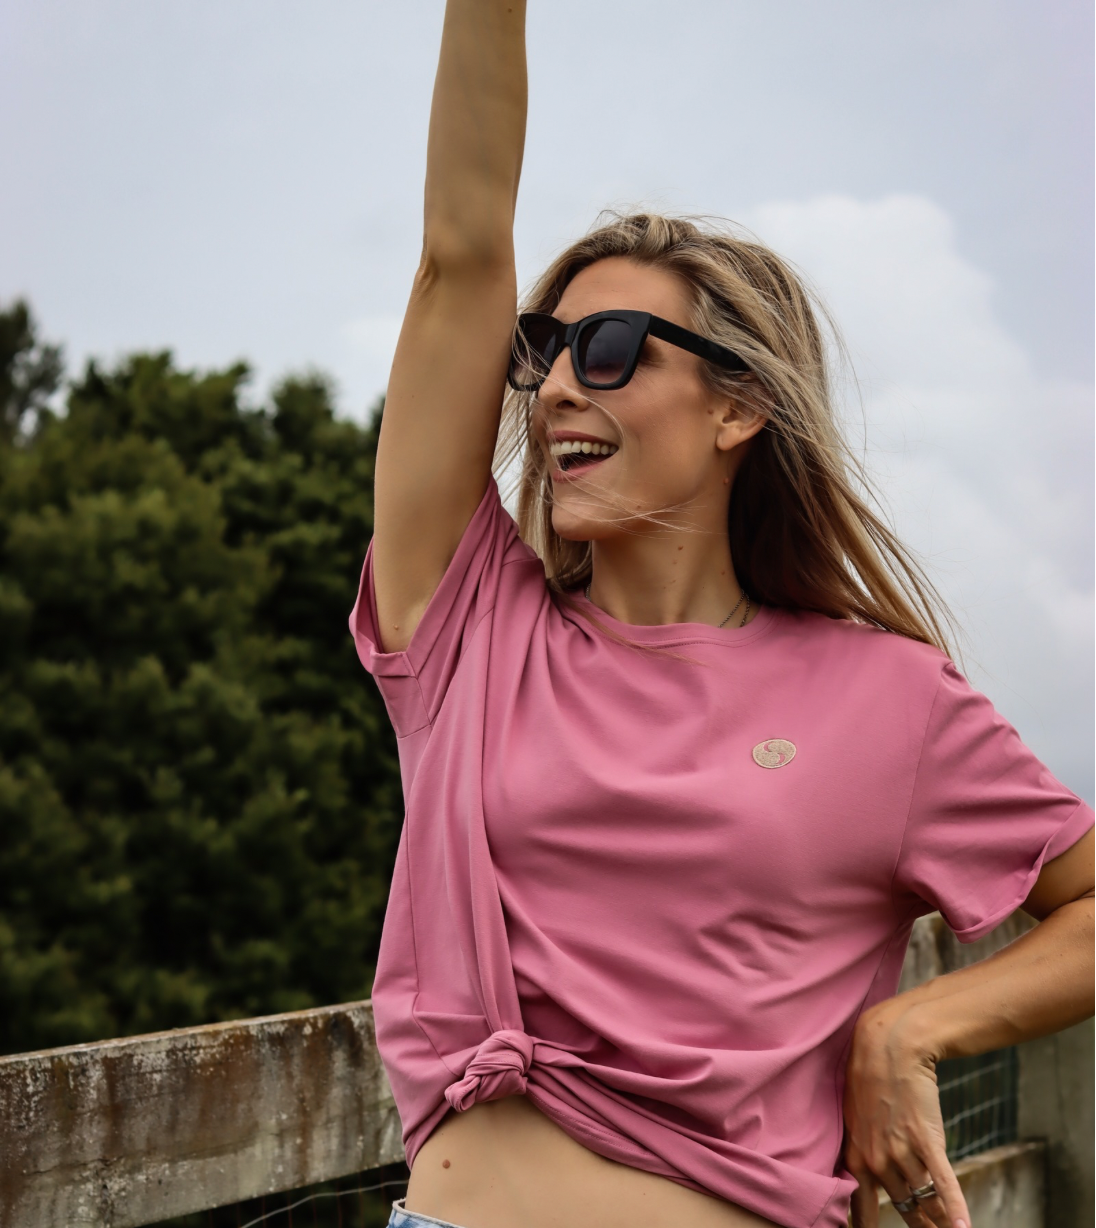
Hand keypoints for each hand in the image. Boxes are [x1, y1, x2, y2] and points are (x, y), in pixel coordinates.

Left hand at [843, 1003, 970, 1227]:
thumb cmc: (869, 1080)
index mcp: (855, 1157)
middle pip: (904, 1208)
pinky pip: (944, 1183)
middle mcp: (876, 1160)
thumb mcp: (854, 1119)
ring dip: (940, 1222)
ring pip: (926, 1200)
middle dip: (920, 1227)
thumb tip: (874, 1178)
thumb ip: (863, 1152)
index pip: (862, 1212)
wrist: (888, 1045)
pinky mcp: (926, 1140)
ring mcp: (902, 1151)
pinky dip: (956, 1210)